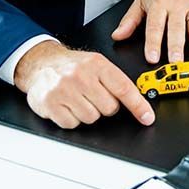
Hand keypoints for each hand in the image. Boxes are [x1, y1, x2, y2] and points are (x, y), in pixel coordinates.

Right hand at [13, 41, 154, 128]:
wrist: (40, 63)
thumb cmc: (71, 67)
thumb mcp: (95, 64)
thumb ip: (115, 81)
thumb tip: (139, 101)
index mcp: (97, 64)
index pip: (123, 88)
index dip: (138, 105)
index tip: (147, 117)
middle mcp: (80, 75)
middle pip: (109, 108)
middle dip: (104, 106)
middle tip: (93, 96)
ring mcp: (64, 90)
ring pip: (91, 118)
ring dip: (87, 113)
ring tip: (77, 99)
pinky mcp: (50, 104)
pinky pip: (72, 124)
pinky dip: (71, 119)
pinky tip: (66, 106)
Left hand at [111, 0, 188, 63]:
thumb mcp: (143, 1)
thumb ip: (130, 21)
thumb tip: (117, 36)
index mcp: (159, 5)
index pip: (155, 26)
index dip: (153, 42)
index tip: (152, 57)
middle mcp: (177, 6)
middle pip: (177, 28)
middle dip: (176, 45)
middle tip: (176, 61)